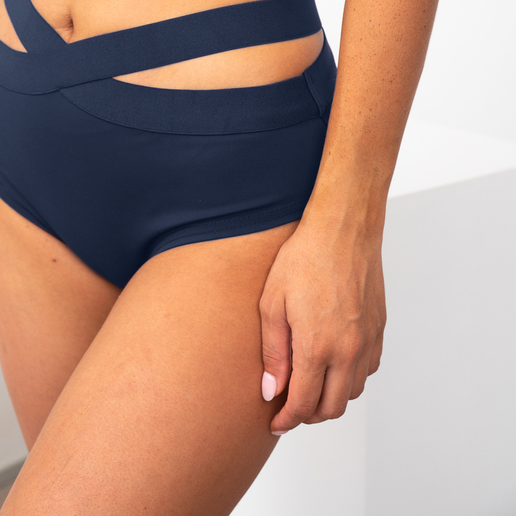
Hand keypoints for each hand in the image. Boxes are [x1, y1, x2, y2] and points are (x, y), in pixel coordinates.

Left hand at [258, 218, 385, 433]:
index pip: (304, 404)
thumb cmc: (304, 258)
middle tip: (290, 408)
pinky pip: (369, 368)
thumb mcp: (272, 302)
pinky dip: (351, 377)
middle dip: (309, 416)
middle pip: (332, 407)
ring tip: (309, 386)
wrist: (343, 228)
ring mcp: (367, 340)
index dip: (287, 420)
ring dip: (331, 398)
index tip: (275, 423)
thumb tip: (272, 391)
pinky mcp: (379, 328)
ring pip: (352, 391)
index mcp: (318, 347)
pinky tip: (334, 363)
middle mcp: (348, 350)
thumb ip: (273, 352)